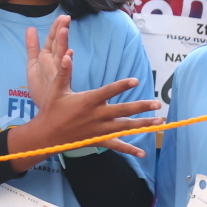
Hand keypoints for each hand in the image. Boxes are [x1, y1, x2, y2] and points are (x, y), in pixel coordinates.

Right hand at [13, 17, 163, 161]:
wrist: (46, 135)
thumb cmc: (52, 110)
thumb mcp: (56, 90)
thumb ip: (64, 72)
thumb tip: (67, 54)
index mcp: (88, 101)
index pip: (109, 91)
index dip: (122, 86)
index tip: (136, 81)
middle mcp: (97, 116)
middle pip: (123, 110)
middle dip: (142, 107)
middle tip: (157, 103)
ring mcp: (99, 130)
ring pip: (125, 127)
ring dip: (143, 124)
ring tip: (159, 121)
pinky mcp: (98, 140)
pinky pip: (117, 146)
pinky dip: (130, 149)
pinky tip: (142, 153)